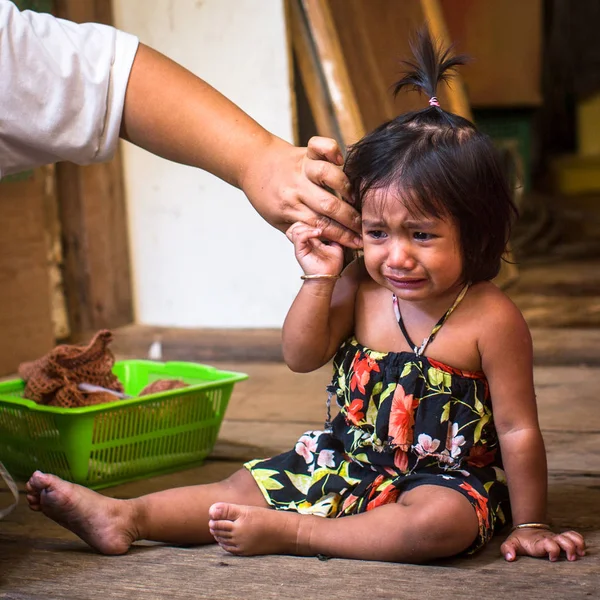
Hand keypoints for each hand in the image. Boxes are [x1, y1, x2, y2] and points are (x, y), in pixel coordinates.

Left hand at [241, 136, 361, 247]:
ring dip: (346, 187)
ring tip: (354, 198)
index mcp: (289, 209)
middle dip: (351, 219)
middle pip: (329, 205)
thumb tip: (323, 243)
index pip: (321, 227)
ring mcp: (301, 168)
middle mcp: (296, 188)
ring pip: (328, 176)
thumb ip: (298, 231)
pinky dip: (332, 149)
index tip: (358, 243)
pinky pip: (320, 146)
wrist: (252, 164)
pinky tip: (340, 160)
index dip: (343, 236)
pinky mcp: (305, 151)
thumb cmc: (267, 196)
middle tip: (365, 226)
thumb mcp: (277, 221)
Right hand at [286, 222, 343, 277]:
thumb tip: (340, 226)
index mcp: (311, 238)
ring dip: (308, 226)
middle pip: (298, 221)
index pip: (306, 221)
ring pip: (295, 227)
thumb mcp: (337, 245)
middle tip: (322, 224)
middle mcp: (304, 240)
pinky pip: (298, 236)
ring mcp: (300, 245)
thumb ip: (335, 235)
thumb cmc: (332, 265)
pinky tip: (318, 233)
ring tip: (319, 231)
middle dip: (309, 219)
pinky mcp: (299, 251)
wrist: (329, 277)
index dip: (314, 217)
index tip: (327, 219)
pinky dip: (308, 232)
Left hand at [501, 527, 585, 561]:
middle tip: (569, 559)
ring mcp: (557, 538)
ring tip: (577, 555)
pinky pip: (574, 536)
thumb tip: (510, 558)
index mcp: (539, 542)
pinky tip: (580, 551)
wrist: (526, 529)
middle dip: (569, 549)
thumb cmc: (520, 540)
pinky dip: (580, 541)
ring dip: (577, 546)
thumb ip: (507, 549)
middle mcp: (550, 539)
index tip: (551, 558)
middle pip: (564, 540)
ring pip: (571, 537)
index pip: (549, 543)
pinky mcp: (562, 539)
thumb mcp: (510, 543)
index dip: (553, 550)